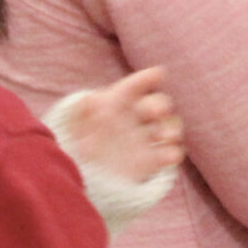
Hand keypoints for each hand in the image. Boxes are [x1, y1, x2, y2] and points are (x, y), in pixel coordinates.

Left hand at [44, 65, 183, 181]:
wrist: (84, 174)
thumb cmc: (79, 143)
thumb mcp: (75, 126)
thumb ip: (80, 111)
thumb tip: (88, 98)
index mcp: (119, 103)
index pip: (134, 87)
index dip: (146, 79)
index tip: (158, 74)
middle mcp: (138, 117)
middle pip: (157, 104)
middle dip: (160, 105)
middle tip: (157, 112)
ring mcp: (147, 138)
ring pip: (169, 126)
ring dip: (172, 128)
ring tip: (167, 136)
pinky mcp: (153, 160)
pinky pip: (170, 153)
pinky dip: (173, 153)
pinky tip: (168, 156)